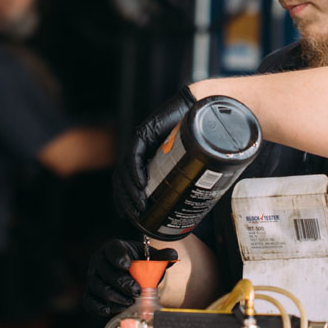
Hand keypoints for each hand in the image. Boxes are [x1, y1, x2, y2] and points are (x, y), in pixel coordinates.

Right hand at [81, 240, 178, 316]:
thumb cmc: (136, 263)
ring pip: (98, 288)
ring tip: (130, 302)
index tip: (128, 265)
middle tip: (137, 291)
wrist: (126, 273)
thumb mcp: (148, 257)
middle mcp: (98, 261)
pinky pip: (90, 302)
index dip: (119, 257)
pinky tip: (113, 310)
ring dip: (115, 297)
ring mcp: (92, 278)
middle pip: (106, 272)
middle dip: (122, 283)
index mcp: (112, 248)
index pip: (113, 250)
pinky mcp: (90, 294)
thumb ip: (160, 257)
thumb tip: (173, 255)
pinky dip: (101, 308)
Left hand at [113, 86, 196, 222]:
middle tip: (134, 216)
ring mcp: (141, 141)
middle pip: (123, 178)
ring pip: (126, 169)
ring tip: (140, 206)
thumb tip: (196, 204)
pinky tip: (141, 185)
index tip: (129, 216)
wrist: (204, 111)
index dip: (125, 199)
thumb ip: (185, 178)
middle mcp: (140, 149)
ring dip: (131, 191)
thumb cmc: (201, 136)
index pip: (128, 181)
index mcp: (147, 157)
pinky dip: (136, 172)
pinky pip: (135, 155)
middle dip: (126, 200)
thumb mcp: (190, 163)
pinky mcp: (145, 133)